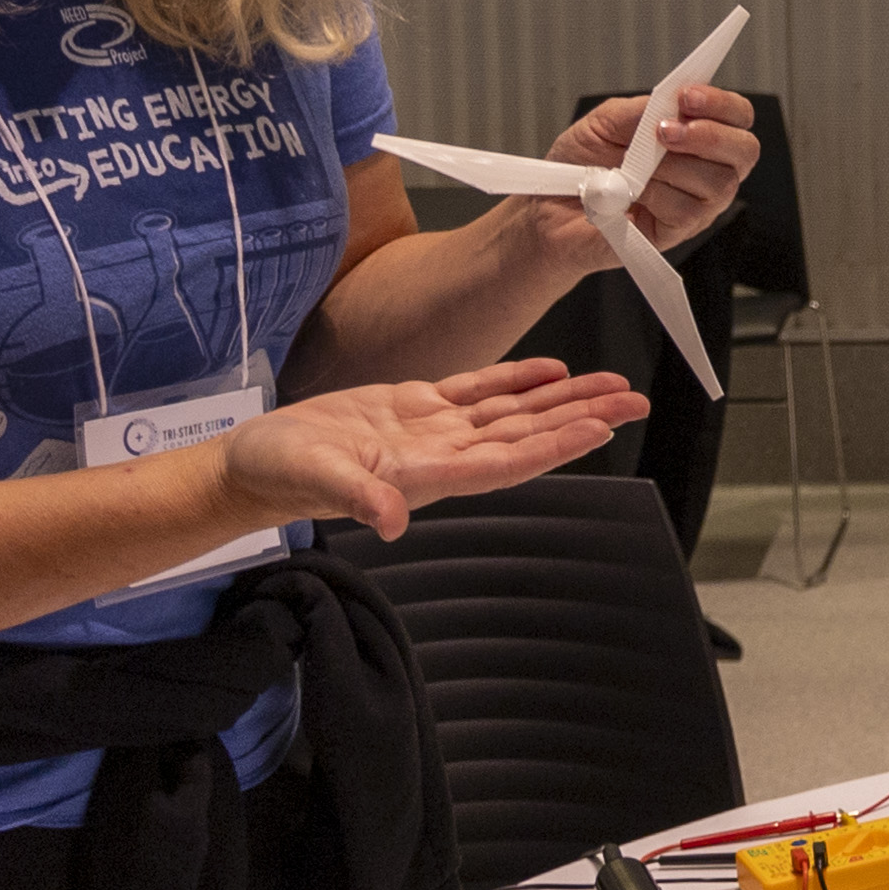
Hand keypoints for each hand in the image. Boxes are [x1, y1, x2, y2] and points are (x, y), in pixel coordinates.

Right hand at [219, 358, 648, 538]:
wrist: (252, 464)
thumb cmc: (279, 475)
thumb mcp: (314, 479)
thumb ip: (357, 497)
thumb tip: (392, 519)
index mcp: (427, 474)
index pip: (507, 460)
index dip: (554, 445)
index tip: (600, 429)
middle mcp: (442, 454)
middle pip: (527, 434)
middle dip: (582, 416)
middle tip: (636, 400)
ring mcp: (432, 430)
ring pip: (512, 411)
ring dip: (563, 397)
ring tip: (612, 383)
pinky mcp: (413, 406)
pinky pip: (477, 391)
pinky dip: (516, 379)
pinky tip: (551, 370)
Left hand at [545, 82, 761, 254]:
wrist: (550, 209)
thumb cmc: (579, 165)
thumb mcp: (605, 122)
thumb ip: (642, 110)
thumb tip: (672, 102)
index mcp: (696, 137)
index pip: (736, 117)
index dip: (722, 104)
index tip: (687, 96)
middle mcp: (707, 170)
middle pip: (745, 151)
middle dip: (708, 135)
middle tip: (665, 132)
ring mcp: (698, 204)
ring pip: (717, 182)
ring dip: (670, 168)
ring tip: (633, 167)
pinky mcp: (678, 232)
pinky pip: (686, 210)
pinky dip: (654, 195)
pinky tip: (630, 194)